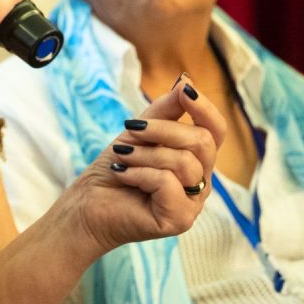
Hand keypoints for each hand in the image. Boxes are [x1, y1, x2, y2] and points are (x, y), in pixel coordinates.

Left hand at [67, 77, 225, 255]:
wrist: (88, 204)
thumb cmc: (117, 167)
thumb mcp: (141, 131)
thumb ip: (166, 110)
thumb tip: (186, 83)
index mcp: (197, 160)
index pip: (216, 130)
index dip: (205, 108)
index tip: (185, 90)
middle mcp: (202, 182)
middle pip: (203, 142)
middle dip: (163, 129)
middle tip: (130, 128)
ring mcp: (193, 204)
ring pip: (184, 162)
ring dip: (144, 153)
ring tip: (122, 156)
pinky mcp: (179, 219)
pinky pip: (167, 182)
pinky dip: (139, 173)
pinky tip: (123, 176)